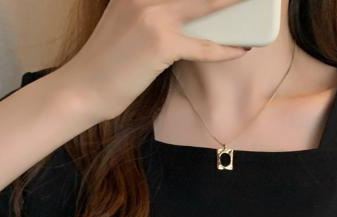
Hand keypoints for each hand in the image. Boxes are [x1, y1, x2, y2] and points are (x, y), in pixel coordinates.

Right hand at [55, 0, 250, 122]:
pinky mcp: (160, 42)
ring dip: (233, 7)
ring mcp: (152, 15)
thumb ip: (151, 11)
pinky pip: (202, 44)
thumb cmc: (107, 64)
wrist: (83, 89)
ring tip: (254, 6)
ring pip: (206, 6)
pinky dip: (224, 48)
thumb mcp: (125, 23)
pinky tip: (239, 48)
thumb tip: (188, 14)